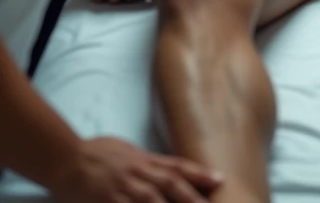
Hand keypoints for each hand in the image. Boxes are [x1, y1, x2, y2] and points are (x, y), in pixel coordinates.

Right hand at [51, 137, 222, 202]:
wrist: (67, 159)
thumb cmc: (99, 154)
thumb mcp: (129, 153)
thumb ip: (151, 164)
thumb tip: (173, 172)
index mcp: (144, 160)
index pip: (177, 166)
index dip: (199, 173)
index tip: (220, 179)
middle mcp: (138, 174)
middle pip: (170, 186)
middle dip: (192, 198)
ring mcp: (122, 190)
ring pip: (152, 202)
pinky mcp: (108, 202)